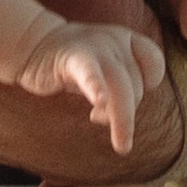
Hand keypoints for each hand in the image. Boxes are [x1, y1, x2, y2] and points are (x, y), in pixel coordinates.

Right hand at [18, 16, 165, 153]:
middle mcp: (115, 41)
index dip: (148, 84)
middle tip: (121, 141)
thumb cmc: (74, 64)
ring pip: (120, 86)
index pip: (153, 63)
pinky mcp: (73, 57)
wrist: (33, 44)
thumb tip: (125, 122)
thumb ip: (120, 91)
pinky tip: (99, 101)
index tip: (129, 100)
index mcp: (126, 41)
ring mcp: (95, 46)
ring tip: (121, 145)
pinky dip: (96, 87)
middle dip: (127, 114)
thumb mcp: (104, 72)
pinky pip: (90, 73)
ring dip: (123, 119)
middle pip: (134, 83)